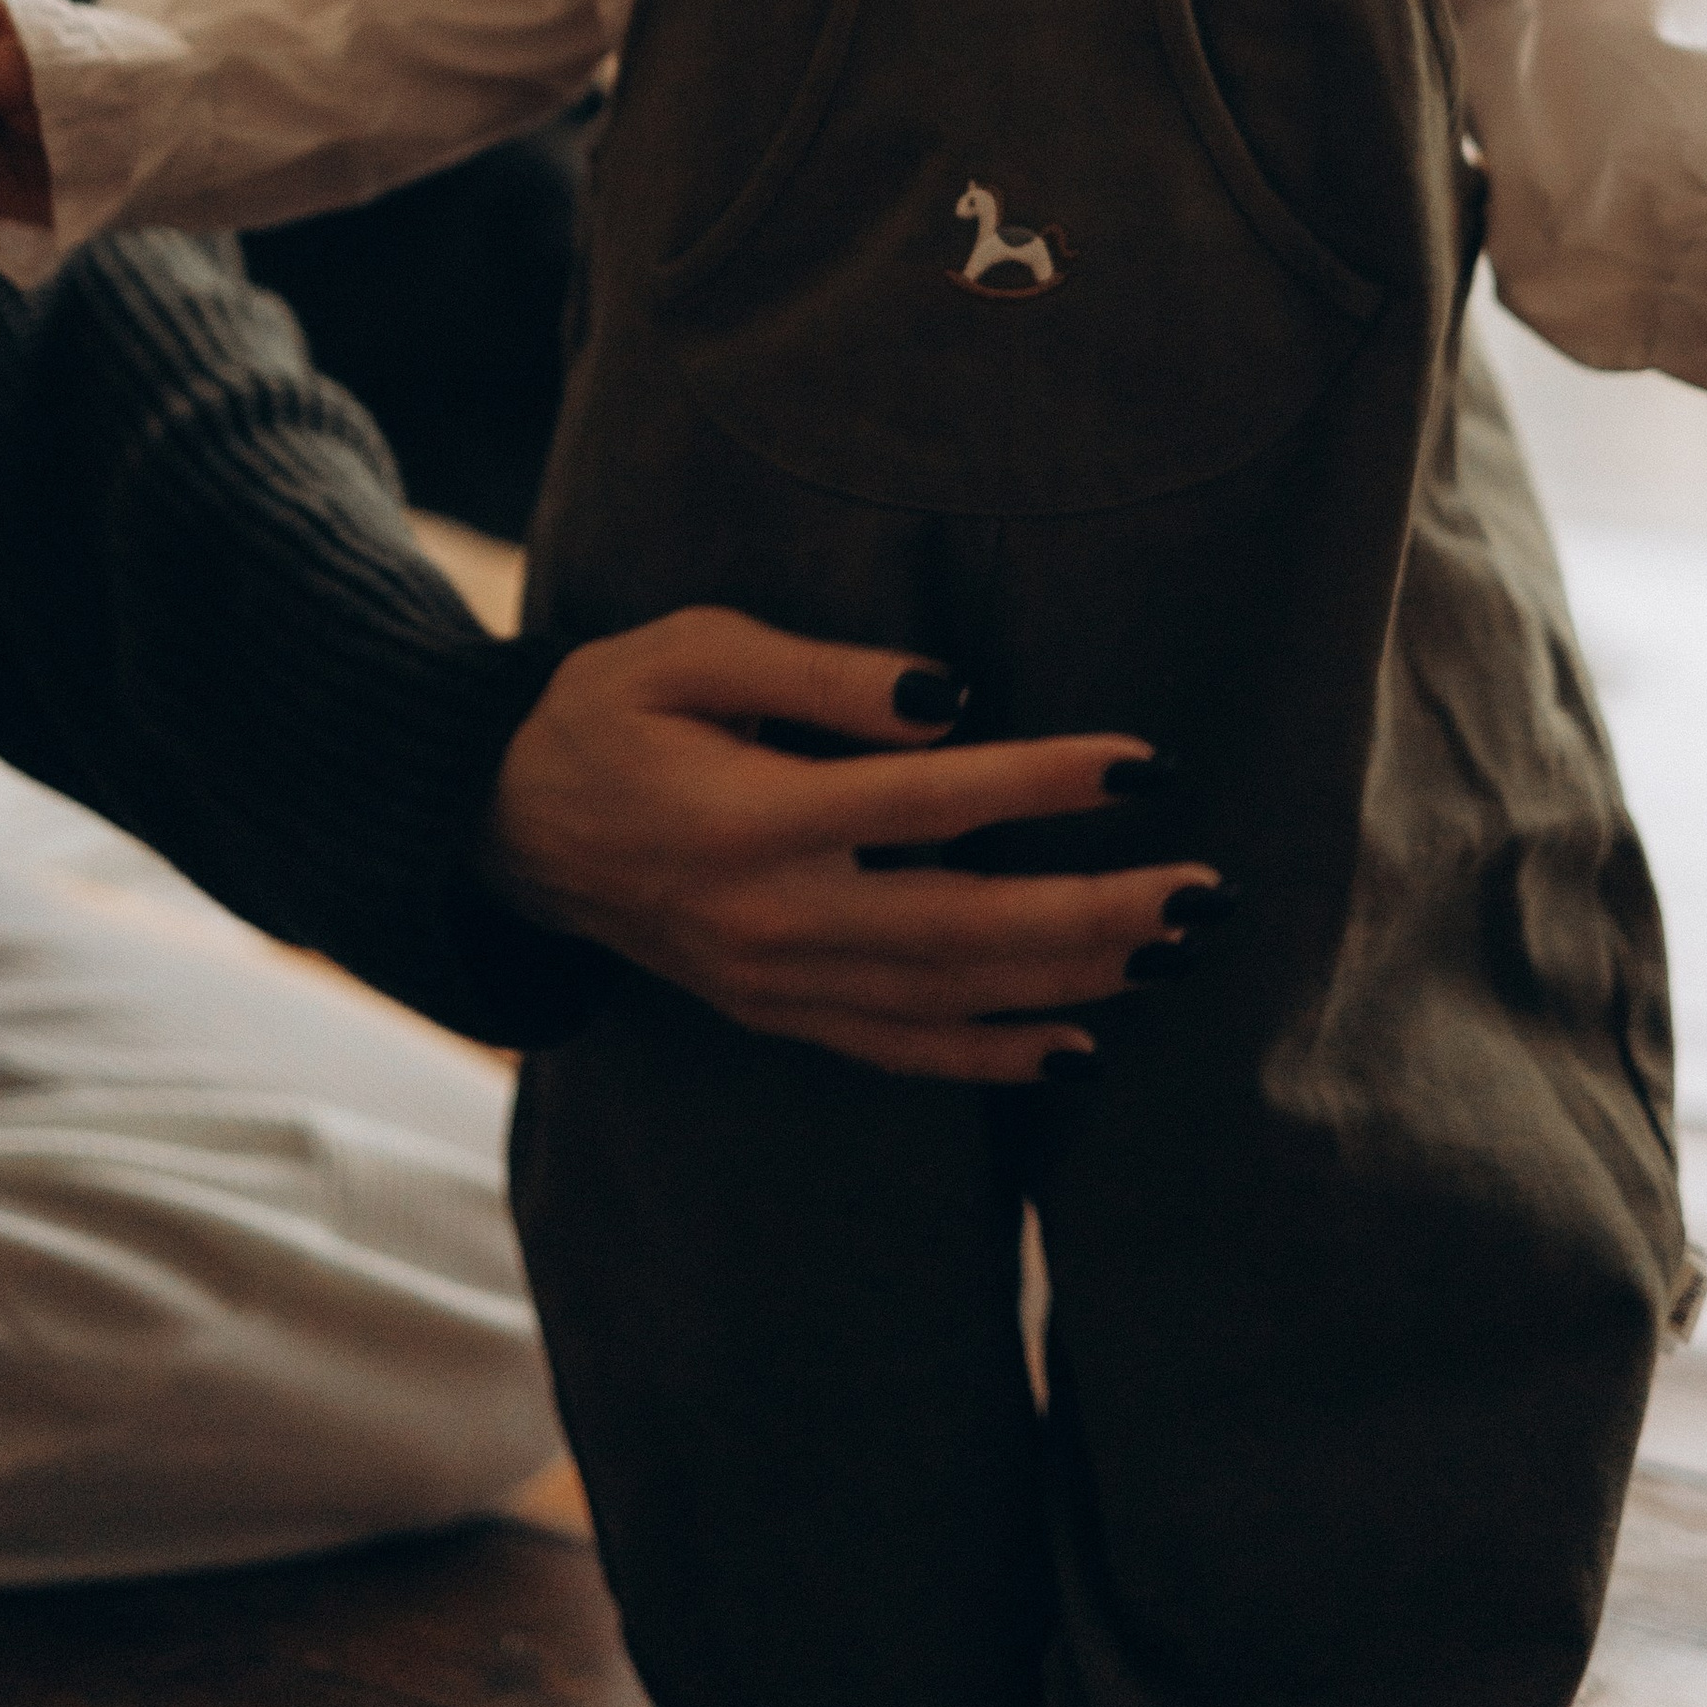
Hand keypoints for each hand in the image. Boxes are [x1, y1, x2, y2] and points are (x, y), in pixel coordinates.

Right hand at [482, 606, 1223, 1083]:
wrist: (499, 823)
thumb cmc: (606, 707)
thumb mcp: (692, 649)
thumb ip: (822, 674)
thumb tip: (951, 699)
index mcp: (750, 815)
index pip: (929, 803)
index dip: (1043, 783)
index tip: (1146, 764)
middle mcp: (772, 917)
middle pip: (966, 926)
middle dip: (1098, 915)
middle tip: (1208, 897)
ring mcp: (774, 982)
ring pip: (950, 998)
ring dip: (1073, 982)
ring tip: (1179, 953)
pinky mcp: (773, 1014)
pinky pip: (899, 1051)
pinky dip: (992, 1057)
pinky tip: (1079, 1047)